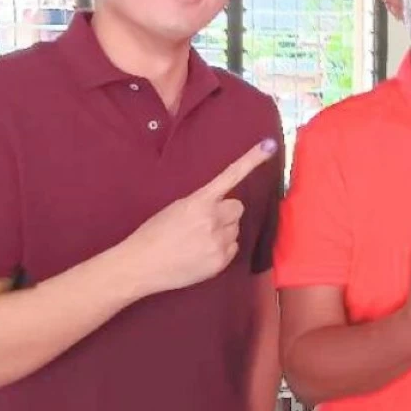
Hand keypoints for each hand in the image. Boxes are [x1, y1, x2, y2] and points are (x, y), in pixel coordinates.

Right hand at [122, 139, 276, 297]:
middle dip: (226, 212)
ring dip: (223, 231)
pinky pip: (233, 248)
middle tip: (206, 221)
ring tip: (198, 240)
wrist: (141, 265)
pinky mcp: (221, 261)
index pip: (230, 176)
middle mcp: (213, 219)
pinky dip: (221, 249)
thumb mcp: (176, 208)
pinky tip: (201, 252)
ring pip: (235, 229)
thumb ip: (201, 203)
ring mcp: (219, 241)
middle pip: (237, 208)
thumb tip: (219, 206)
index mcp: (199, 201)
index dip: (251, 160)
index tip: (269, 145)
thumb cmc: (154, 234)